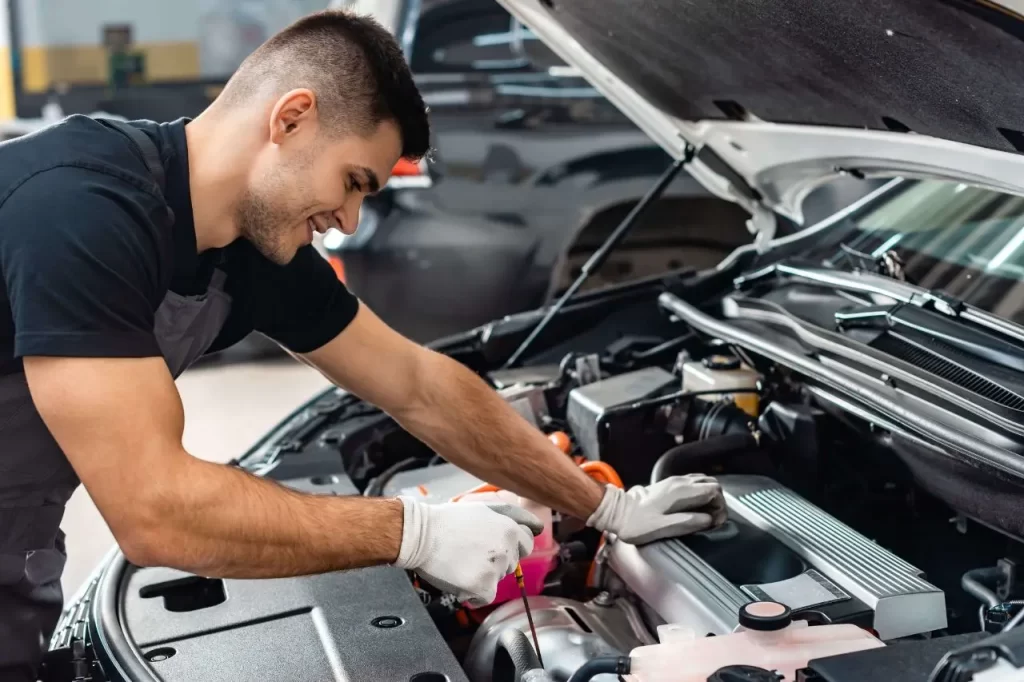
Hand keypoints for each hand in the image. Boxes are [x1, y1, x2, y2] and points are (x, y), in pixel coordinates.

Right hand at [393, 498, 543, 604]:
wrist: (421, 536)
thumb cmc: (449, 520)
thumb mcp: (484, 508)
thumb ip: (514, 516)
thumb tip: (537, 527)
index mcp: (510, 529)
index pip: (526, 545)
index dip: (509, 545)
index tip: (491, 545)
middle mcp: (507, 550)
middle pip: (511, 564)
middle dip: (496, 561)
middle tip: (471, 551)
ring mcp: (496, 570)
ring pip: (498, 580)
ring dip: (483, 576)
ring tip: (461, 562)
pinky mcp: (482, 587)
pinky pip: (485, 597)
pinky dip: (473, 592)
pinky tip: (459, 577)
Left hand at [586, 474, 726, 544]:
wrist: (616, 512)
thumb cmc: (637, 523)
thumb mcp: (664, 527)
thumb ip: (688, 523)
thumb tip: (708, 520)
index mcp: (681, 491)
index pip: (714, 489)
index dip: (720, 506)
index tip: (715, 521)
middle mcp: (679, 482)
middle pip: (711, 483)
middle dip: (718, 500)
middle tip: (713, 519)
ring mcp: (673, 482)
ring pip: (702, 482)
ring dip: (709, 497)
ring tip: (705, 515)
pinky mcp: (668, 486)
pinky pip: (692, 484)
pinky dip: (699, 494)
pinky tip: (694, 508)